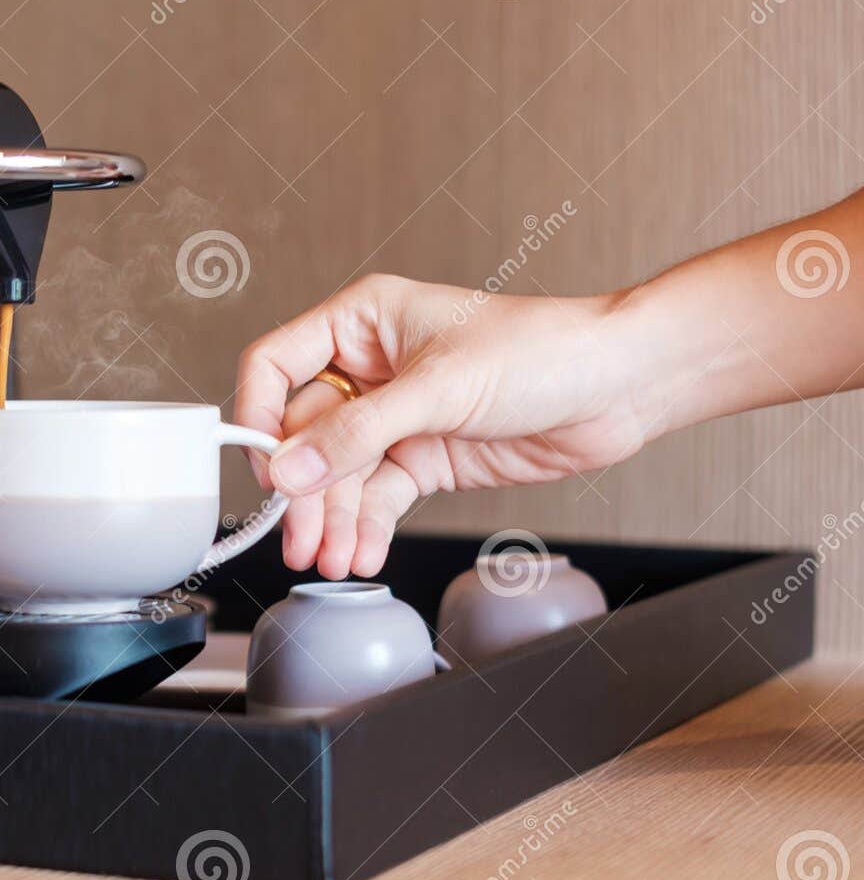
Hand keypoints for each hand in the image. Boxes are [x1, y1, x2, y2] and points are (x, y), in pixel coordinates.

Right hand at [234, 275, 653, 577]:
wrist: (620, 386)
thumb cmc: (544, 349)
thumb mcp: (439, 388)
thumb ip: (358, 432)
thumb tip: (291, 468)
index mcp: (362, 322)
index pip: (276, 364)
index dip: (259, 416)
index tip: (265, 468)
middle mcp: (370, 367)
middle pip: (305, 434)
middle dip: (304, 490)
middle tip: (301, 537)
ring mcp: (396, 416)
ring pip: (338, 474)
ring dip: (333, 519)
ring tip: (333, 558)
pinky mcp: (423, 456)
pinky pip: (376, 496)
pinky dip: (366, 527)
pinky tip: (362, 551)